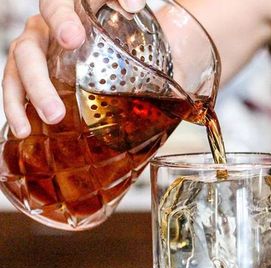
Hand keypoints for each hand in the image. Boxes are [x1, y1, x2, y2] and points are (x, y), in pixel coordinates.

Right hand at [2, 0, 146, 137]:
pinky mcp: (36, 76)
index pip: (54, 7)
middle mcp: (43, 31)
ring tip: (26, 129)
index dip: (60, 20)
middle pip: (28, 50)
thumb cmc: (118, 24)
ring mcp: (38, 54)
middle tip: (54, 111)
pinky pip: (18, 91)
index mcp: (66, 11)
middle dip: (38, 82)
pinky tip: (24, 130)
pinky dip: (19, 110)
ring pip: (16, 73)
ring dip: (19, 103)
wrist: (120, 40)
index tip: (73, 39)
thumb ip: (123, 1)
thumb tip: (133, 5)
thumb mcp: (121, 11)